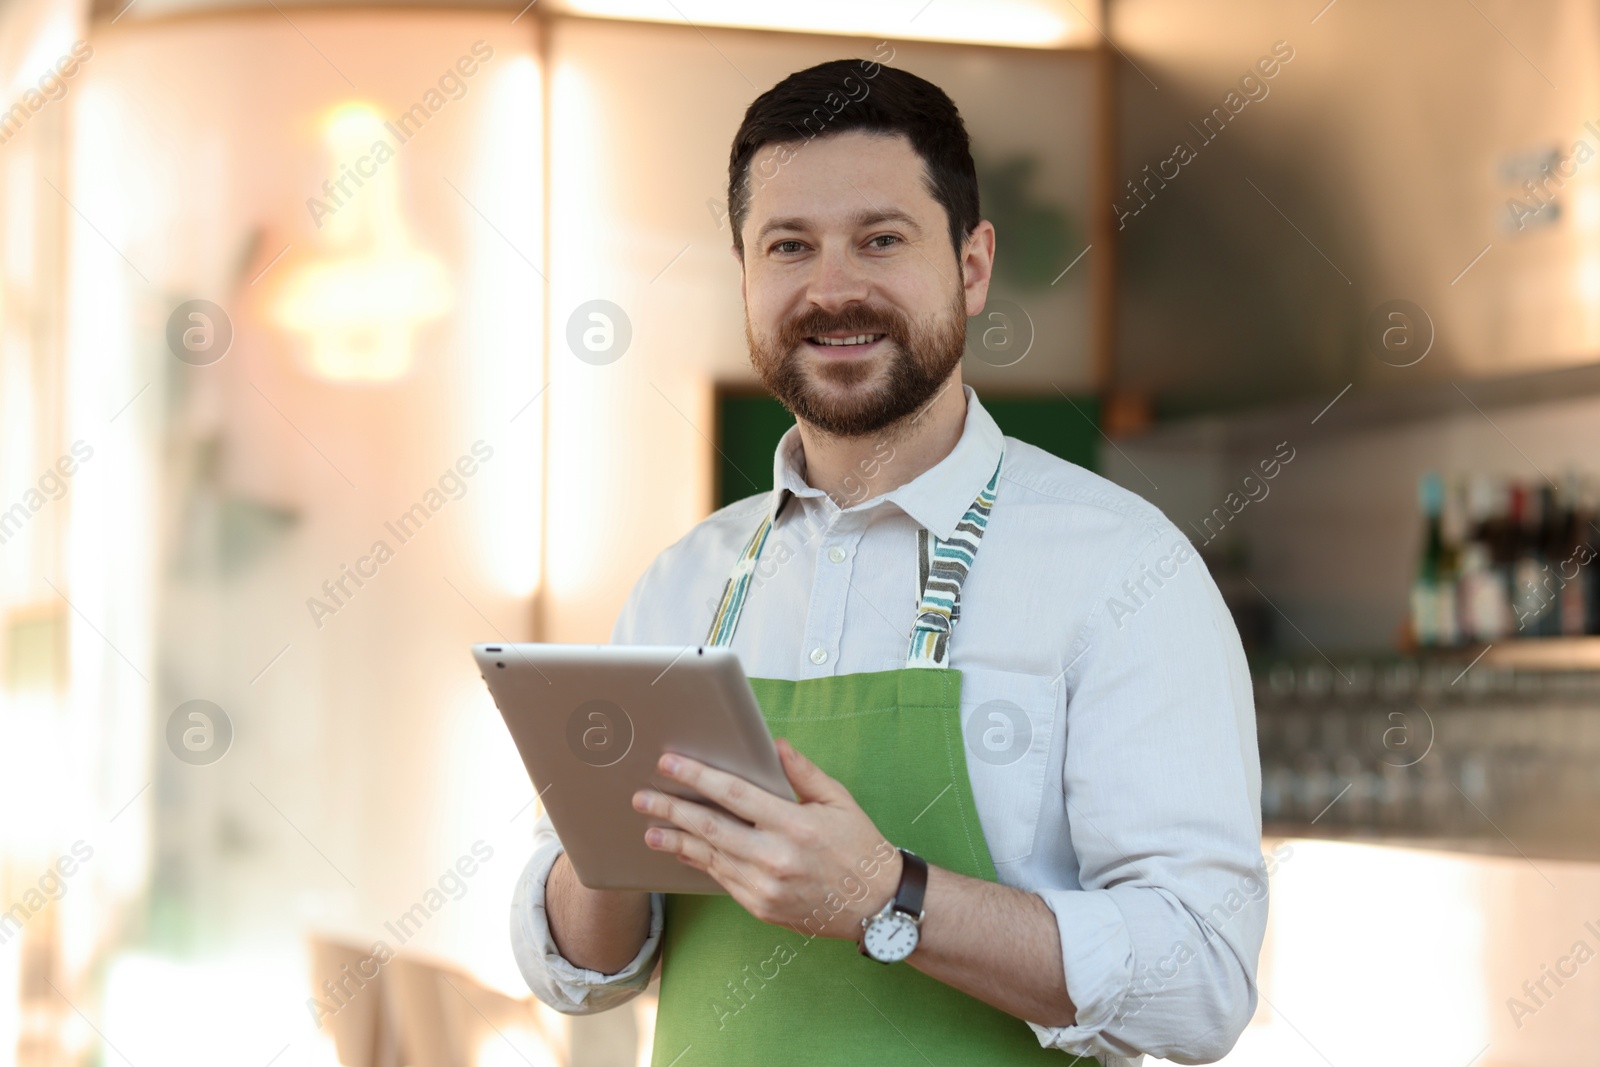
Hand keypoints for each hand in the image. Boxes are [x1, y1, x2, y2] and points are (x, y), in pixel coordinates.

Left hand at [632, 737, 902, 937]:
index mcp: (795, 825)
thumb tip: (774, 745)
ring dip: (677, 840)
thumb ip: (803, 773)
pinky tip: (683, 851)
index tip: (670, 763)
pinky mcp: (762, 908)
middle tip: (643, 798)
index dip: (698, 776)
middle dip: (672, 809)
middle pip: (711, 828)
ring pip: (710, 858)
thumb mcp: (839, 801)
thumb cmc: (860, 846)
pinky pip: (723, 880)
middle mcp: (776, 858)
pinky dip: (700, 863)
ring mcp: (766, 888)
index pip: (735, 795)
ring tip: (650, 828)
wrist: (876, 905)